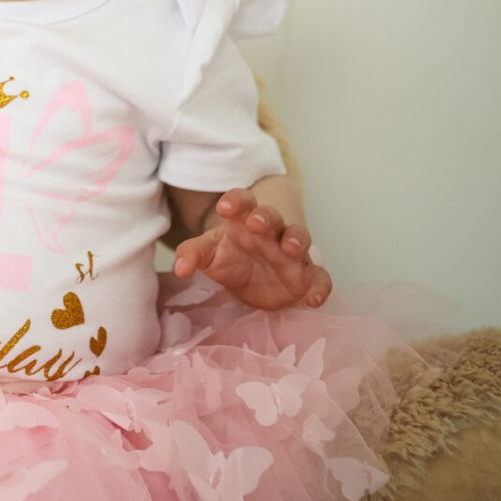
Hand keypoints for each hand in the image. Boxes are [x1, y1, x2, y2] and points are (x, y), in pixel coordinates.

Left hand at [172, 188, 332, 310]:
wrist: (253, 278)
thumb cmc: (230, 256)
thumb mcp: (208, 253)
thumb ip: (192, 254)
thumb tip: (180, 268)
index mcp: (243, 220)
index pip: (242, 201)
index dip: (236, 201)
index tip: (225, 207)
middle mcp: (270, 232)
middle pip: (272, 216)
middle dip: (266, 217)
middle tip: (257, 222)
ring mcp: (290, 252)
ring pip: (300, 238)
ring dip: (297, 240)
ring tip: (291, 247)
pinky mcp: (305, 276)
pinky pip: (319, 278)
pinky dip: (320, 286)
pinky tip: (314, 299)